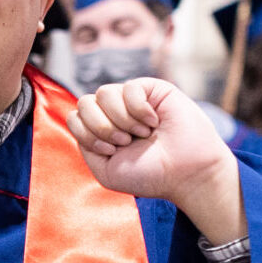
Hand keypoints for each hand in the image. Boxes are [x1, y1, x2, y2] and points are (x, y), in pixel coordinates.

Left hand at [68, 77, 245, 243]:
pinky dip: (139, 110)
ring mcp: (131, 100)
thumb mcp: (106, 171)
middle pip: (85, 103)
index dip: (87, 134)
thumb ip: (86, 146)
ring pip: (104, 93)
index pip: (75, 118)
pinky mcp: (152, 89)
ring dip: (122, 119)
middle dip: (103, 127)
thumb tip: (82, 117)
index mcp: (101, 130)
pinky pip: (130, 88)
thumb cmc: (150, 174)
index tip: (111, 151)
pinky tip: (154, 122)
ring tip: (142, 133)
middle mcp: (113, 113)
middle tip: (127, 142)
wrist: (186, 173)